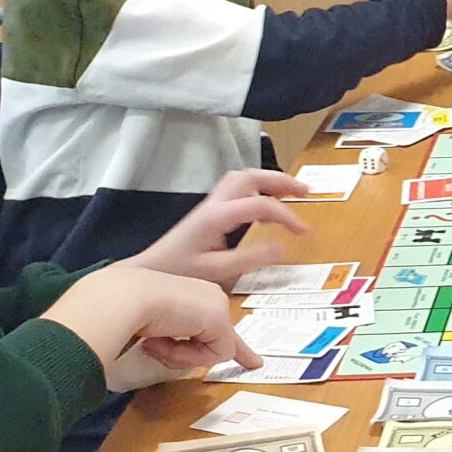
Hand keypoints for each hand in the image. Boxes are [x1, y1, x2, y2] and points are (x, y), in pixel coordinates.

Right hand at [45, 263, 258, 386]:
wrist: (123, 297)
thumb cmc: (125, 309)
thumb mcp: (152, 326)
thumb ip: (171, 340)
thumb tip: (188, 360)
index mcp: (194, 292)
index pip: (219, 325)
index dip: (238, 348)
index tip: (255, 364)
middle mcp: (210, 296)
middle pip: (217, 341)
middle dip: (186, 355)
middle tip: (153, 344)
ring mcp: (217, 306)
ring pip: (211, 352)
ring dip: (179, 354)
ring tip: (155, 340)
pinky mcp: (219, 320)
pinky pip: (212, 357)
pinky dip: (186, 356)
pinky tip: (166, 339)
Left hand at [131, 169, 310, 289]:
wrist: (148, 274)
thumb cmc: (179, 274)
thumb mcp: (218, 272)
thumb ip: (251, 258)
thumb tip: (283, 247)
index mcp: (217, 216)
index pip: (260, 204)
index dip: (286, 215)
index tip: (303, 232)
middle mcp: (214, 205)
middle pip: (250, 177)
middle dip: (280, 180)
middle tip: (304, 192)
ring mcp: (209, 206)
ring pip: (242, 180)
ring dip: (268, 182)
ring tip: (291, 194)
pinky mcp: (207, 213)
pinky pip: (237, 192)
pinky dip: (257, 193)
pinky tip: (266, 210)